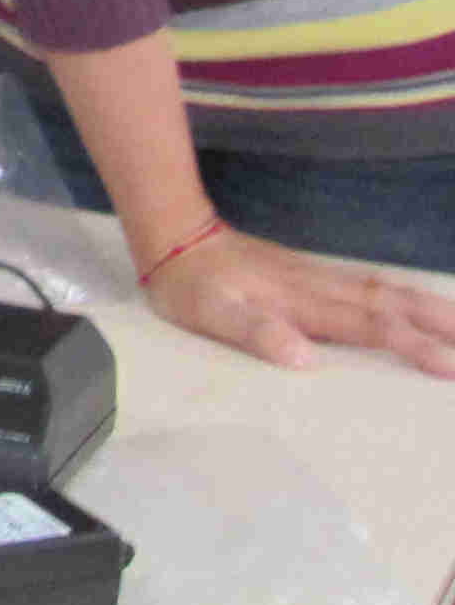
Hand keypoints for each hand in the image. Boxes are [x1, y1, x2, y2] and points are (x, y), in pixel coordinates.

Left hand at [140, 218, 454, 376]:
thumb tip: (304, 359)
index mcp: (304, 302)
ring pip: (387, 292)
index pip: (369, 326)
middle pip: (393, 305)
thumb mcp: (210, 313)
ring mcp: (321, 279)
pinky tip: (420, 305)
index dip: (412, 346)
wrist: (177, 238)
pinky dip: (406, 298)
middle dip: (441, 323)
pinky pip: (373, 288)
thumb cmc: (192, 286)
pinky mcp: (316, 278)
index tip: (451, 366)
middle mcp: (322, 288)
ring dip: (431, 308)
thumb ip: (255, 332)